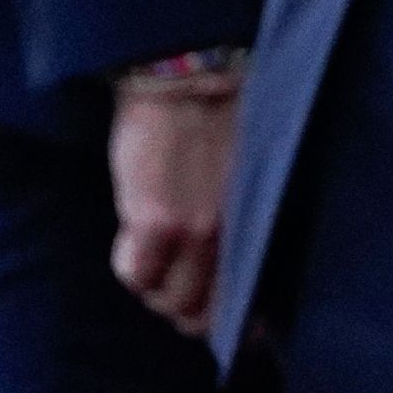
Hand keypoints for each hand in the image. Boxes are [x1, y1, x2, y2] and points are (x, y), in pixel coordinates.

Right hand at [106, 65, 247, 337]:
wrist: (186, 68)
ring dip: (157, 290)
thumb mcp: (250, 170)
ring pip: (168, 301)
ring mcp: (193, 233)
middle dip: (188, 310)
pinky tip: (132, 245)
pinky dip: (132, 271)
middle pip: (204, 314)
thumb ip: (245, 216)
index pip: (250, 303)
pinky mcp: (152, 221)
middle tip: (176, 286)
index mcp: (260, 225)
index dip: (234, 324)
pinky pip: (135, 275)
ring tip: (153, 263)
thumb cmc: (223, 110)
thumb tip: (237, 253)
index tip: (227, 322)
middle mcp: (232, 238)